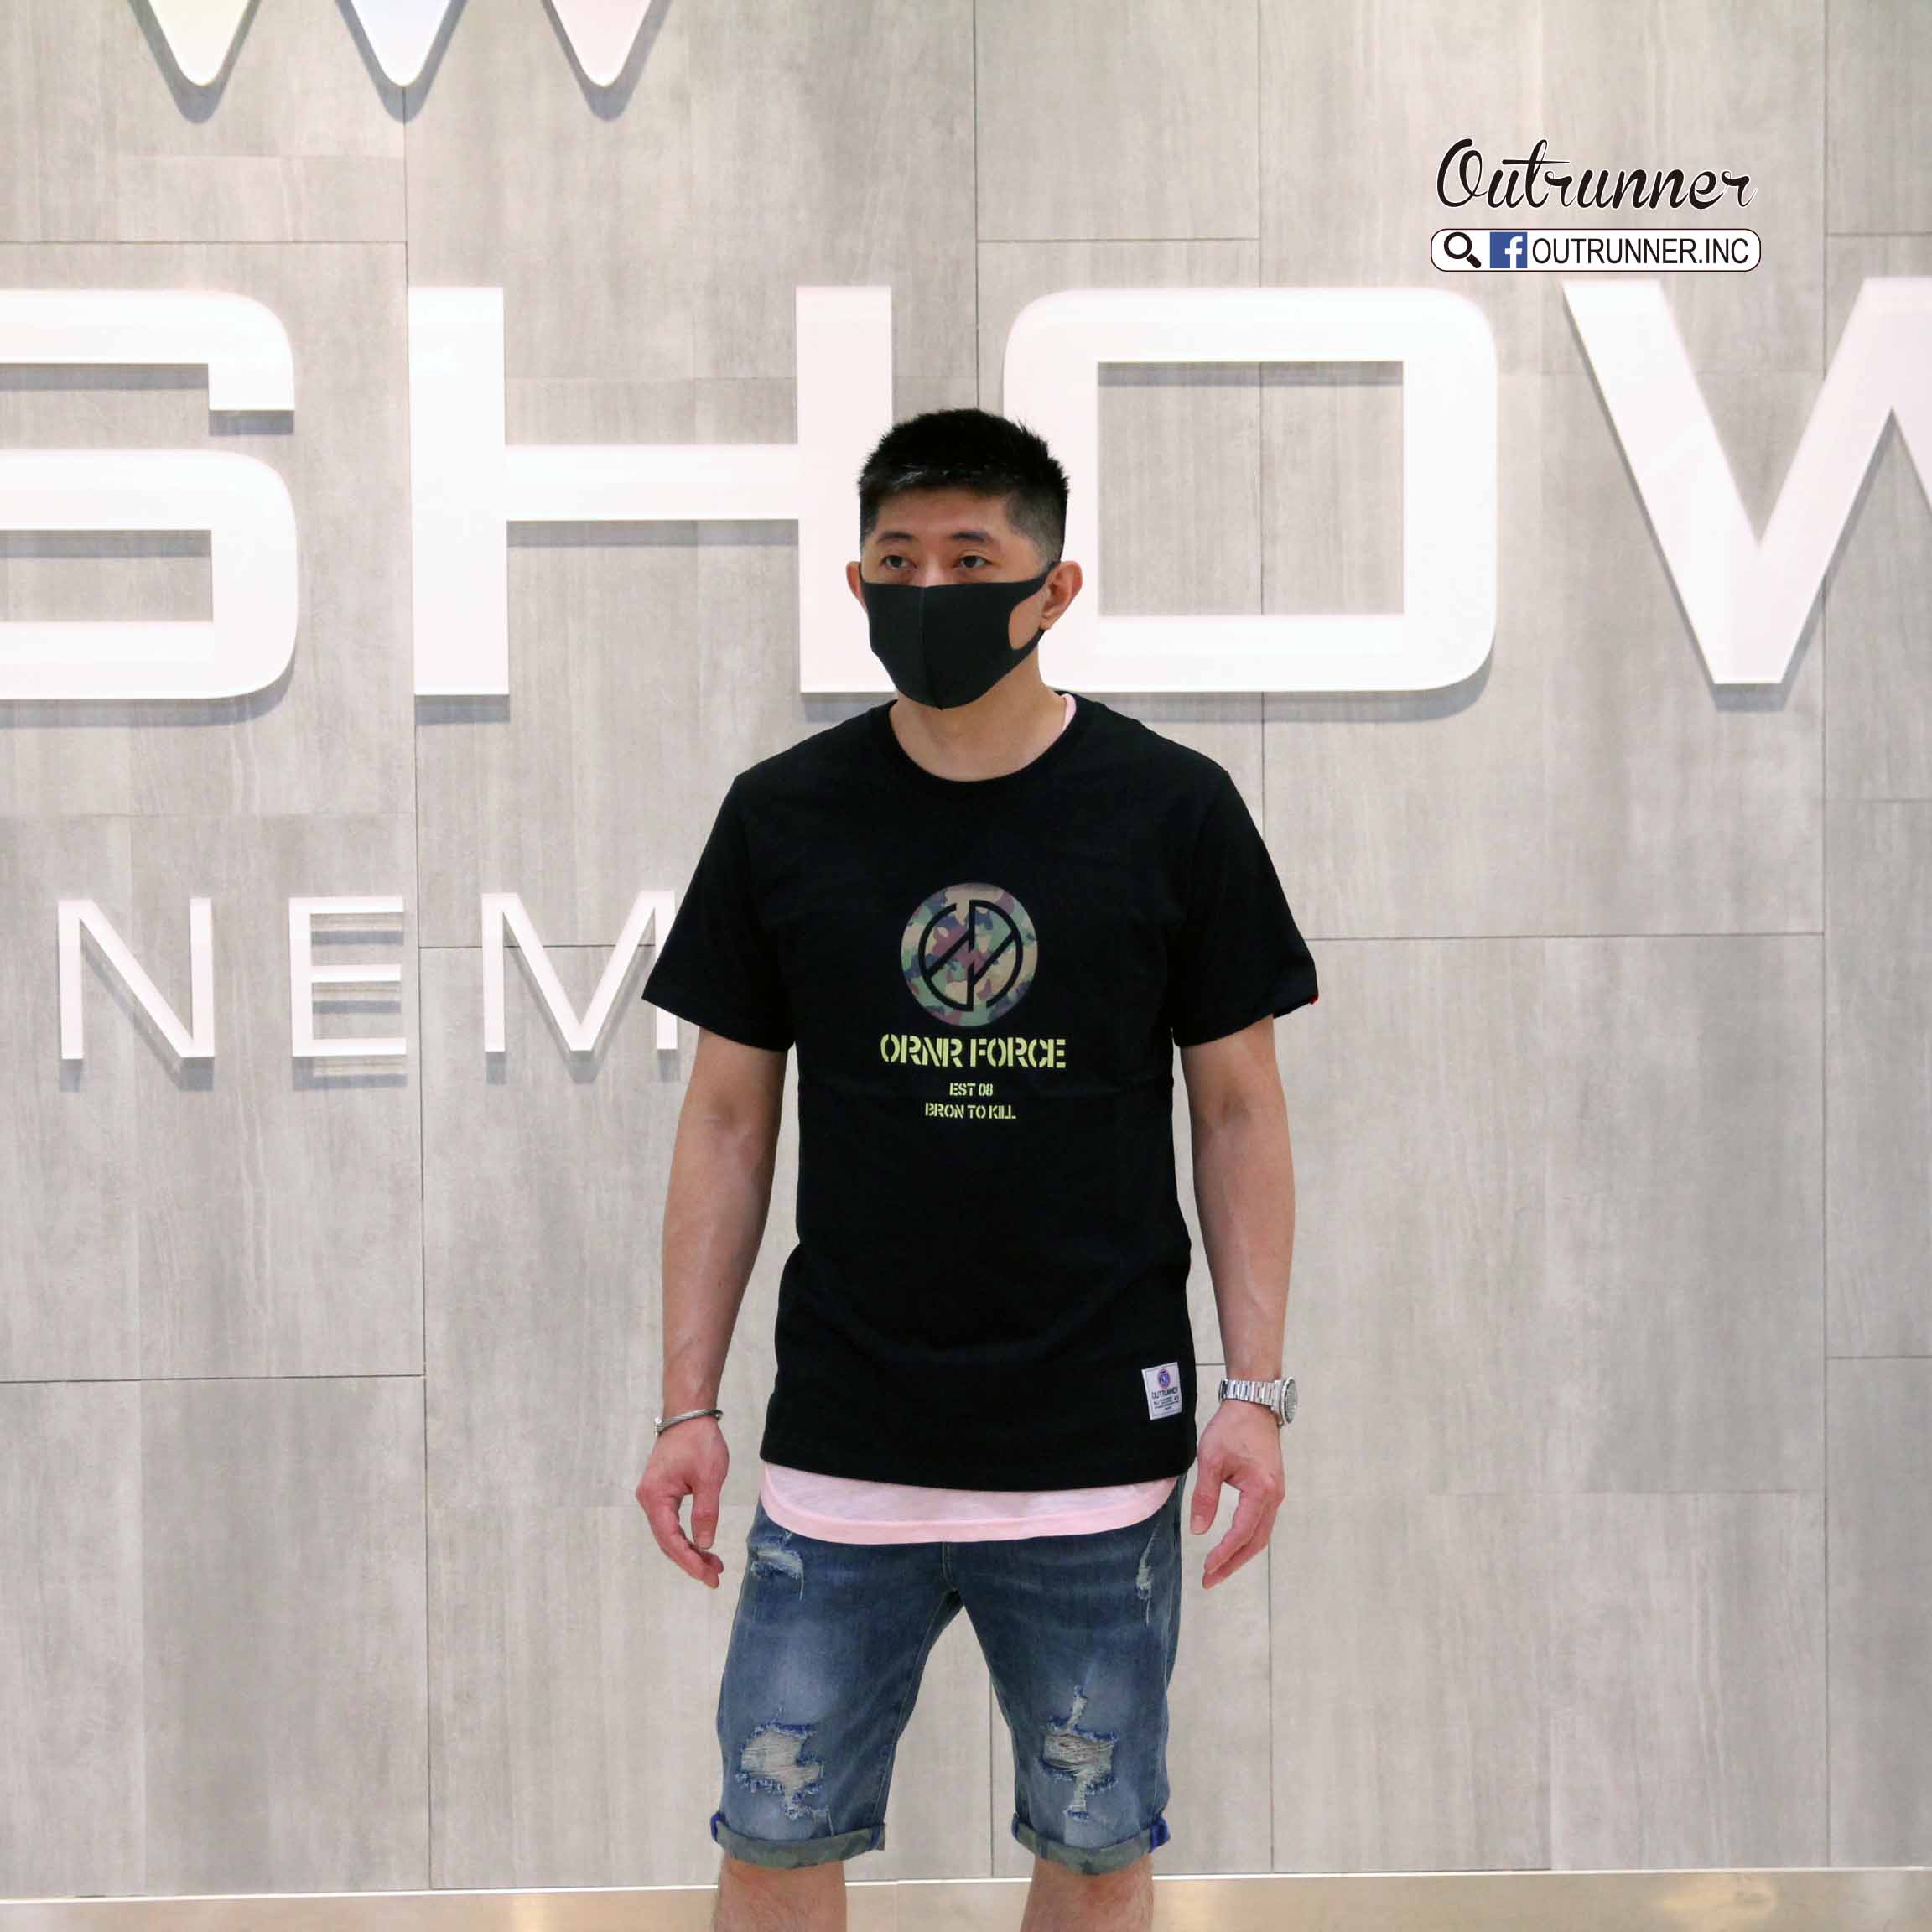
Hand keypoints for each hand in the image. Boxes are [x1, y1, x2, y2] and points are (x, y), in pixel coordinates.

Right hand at [636, 1417, 728, 1587]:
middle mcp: (649, 1500)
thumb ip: (705, 1512)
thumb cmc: (699, 1441)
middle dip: (690, 1560)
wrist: (689, 1414)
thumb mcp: (708, 1477)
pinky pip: (671, 1522)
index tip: (708, 1576)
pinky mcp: (661, 1492)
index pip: (670, 1539)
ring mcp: (653, 1496)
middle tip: (715, 1576)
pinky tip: (702, 1546)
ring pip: (669, 1533)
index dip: (689, 1561)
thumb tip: (705, 1545)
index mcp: (655, 1497)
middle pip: (667, 1541)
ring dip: (690, 1550)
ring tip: (713, 1565)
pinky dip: (686, 1536)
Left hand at [1189, 1399, 1285, 1588]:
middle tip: (1210, 1580)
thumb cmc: (1231, 1428)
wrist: (1253, 1404)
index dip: (1224, 1553)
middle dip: (1232, 1563)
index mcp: (1261, 1490)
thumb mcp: (1210, 1460)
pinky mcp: (1272, 1490)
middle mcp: (1274, 1497)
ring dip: (1239, 1554)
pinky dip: (1246, 1539)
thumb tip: (1198, 1530)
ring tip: (1217, 1569)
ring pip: (1260, 1534)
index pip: (1242, 1532)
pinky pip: (1261, 1523)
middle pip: (1255, 1541)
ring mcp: (1276, 1494)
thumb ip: (1205, 1496)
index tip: (1206, 1568)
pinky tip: (1231, 1546)